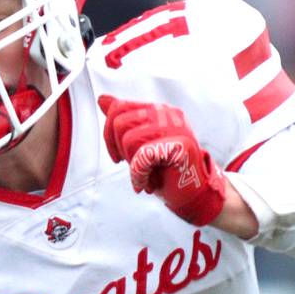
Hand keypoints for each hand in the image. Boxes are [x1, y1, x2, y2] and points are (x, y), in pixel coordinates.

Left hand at [99, 95, 226, 225]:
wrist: (192, 194)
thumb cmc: (166, 171)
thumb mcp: (139, 144)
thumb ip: (124, 120)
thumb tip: (102, 99)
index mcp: (158, 110)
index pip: (119, 107)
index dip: (109, 134)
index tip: (118, 156)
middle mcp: (167, 114)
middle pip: (120, 123)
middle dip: (121, 152)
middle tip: (138, 168)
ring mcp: (175, 127)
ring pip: (129, 140)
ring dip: (133, 166)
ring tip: (148, 176)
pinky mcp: (179, 145)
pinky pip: (143, 156)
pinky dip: (139, 175)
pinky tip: (147, 183)